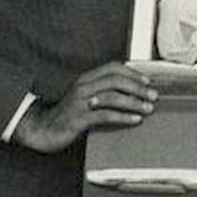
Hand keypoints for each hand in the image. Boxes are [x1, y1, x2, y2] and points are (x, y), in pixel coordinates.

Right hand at [13, 61, 156, 153]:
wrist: (43, 129)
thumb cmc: (70, 114)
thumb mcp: (87, 99)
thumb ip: (105, 93)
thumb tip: (134, 93)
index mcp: (86, 79)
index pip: (112, 68)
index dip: (132, 73)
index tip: (148, 81)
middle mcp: (82, 87)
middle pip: (115, 81)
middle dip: (137, 87)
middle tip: (153, 96)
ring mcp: (79, 103)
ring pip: (112, 97)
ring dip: (134, 102)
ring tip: (148, 108)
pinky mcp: (78, 119)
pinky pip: (104, 115)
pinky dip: (123, 117)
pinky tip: (136, 119)